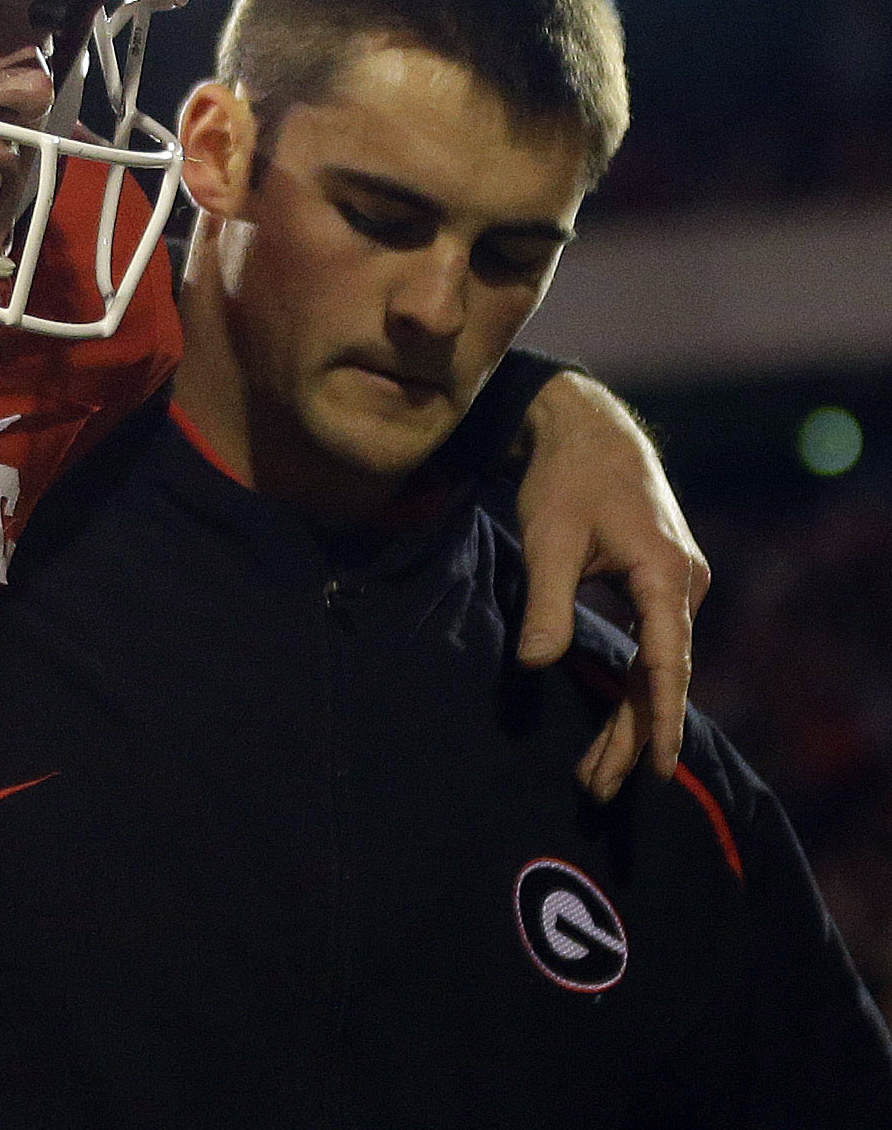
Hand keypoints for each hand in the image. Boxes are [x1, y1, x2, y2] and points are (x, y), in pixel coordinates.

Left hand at [511, 369, 709, 801]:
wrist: (589, 429)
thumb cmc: (565, 480)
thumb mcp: (547, 539)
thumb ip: (545, 604)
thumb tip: (533, 665)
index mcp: (666, 576)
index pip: (666, 664)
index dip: (660, 720)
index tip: (656, 768)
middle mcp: (686, 585)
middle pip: (661, 676)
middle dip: (632, 736)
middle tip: (598, 789)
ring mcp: (680, 585)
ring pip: (658, 666)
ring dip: (630, 717)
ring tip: (597, 772)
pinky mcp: (663, 584)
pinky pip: (654, 647)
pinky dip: (633, 686)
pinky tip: (615, 723)